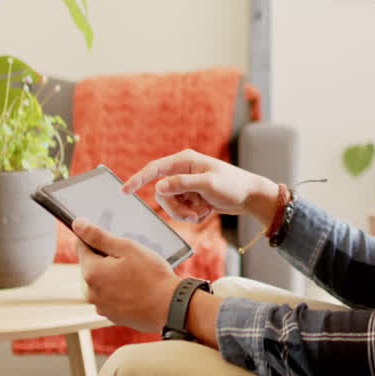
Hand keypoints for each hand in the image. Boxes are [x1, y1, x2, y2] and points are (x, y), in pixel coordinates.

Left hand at [71, 218, 179, 333]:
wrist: (171, 307)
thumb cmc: (152, 275)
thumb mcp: (127, 248)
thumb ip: (99, 236)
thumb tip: (77, 224)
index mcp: (91, 272)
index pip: (82, 247)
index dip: (97, 239)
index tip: (113, 240)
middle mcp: (90, 292)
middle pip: (92, 266)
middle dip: (107, 259)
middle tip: (131, 259)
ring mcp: (101, 307)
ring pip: (102, 282)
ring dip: (113, 276)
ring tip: (137, 275)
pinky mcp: (112, 317)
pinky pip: (110, 297)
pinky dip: (120, 291)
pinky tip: (138, 289)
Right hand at [122, 149, 281, 225]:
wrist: (250, 197)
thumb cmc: (233, 185)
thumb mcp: (207, 184)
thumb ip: (182, 184)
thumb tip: (158, 186)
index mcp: (185, 161)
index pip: (154, 169)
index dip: (138, 179)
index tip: (125, 190)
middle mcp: (183, 171)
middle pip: (162, 193)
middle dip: (175, 207)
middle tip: (192, 215)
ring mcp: (187, 184)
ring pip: (171, 204)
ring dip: (185, 213)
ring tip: (203, 213)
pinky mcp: (192, 196)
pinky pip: (181, 209)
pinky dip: (193, 214)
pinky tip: (208, 210)